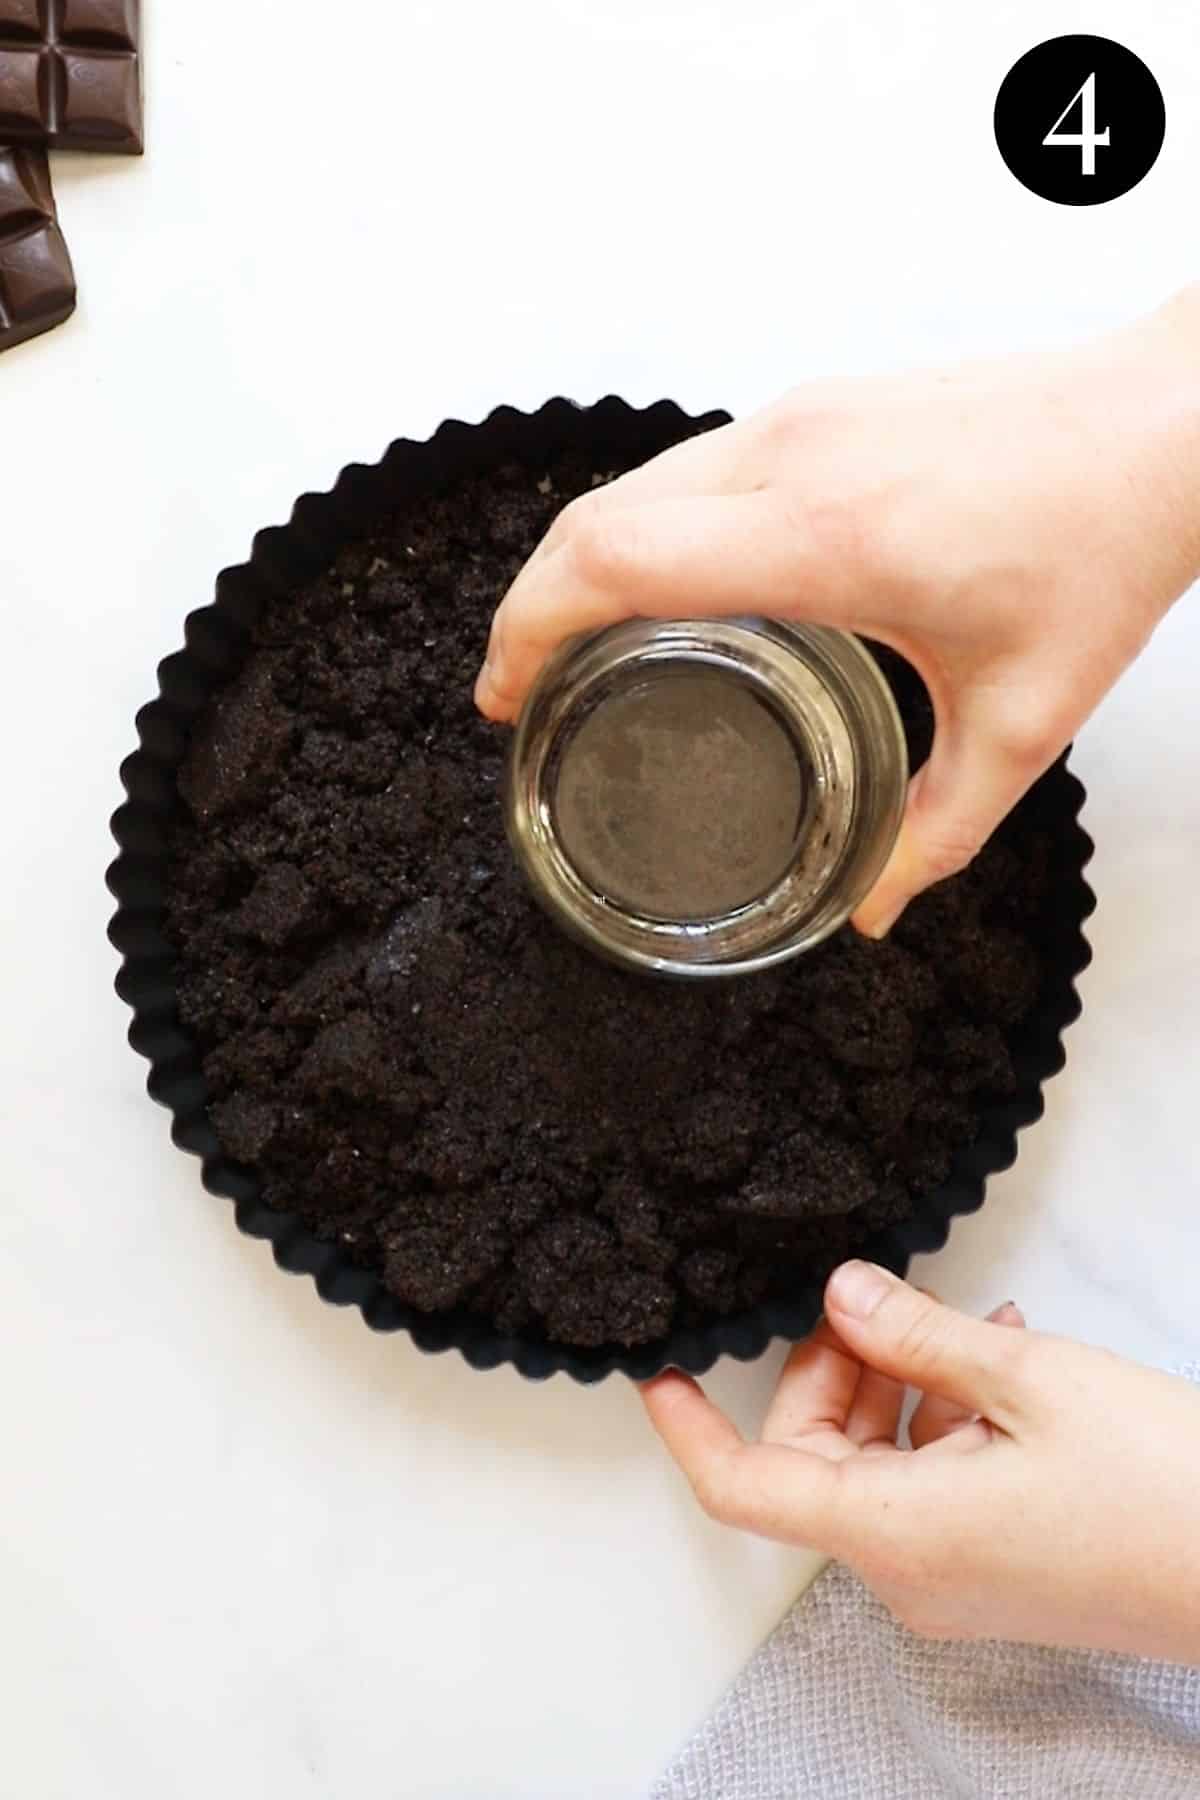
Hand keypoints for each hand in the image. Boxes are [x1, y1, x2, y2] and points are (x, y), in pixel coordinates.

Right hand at [476, 287, 1199, 933]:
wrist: (1165, 421)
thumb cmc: (1100, 545)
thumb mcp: (1024, 722)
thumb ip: (937, 833)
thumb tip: (871, 911)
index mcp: (824, 540)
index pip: (612, 560)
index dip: (527, 626)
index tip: (501, 693)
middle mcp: (791, 460)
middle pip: (593, 518)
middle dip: (528, 602)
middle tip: (517, 687)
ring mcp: (800, 418)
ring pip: (633, 482)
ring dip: (580, 559)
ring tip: (572, 643)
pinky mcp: (818, 404)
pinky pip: (687, 463)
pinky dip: (639, 525)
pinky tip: (660, 586)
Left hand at [642, 1263, 1199, 1659]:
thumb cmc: (1157, 1485)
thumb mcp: (1026, 1380)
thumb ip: (916, 1334)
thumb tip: (840, 1294)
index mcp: (894, 1533)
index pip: (744, 1486)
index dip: (688, 1427)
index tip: (658, 1372)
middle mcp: (908, 1572)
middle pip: (812, 1462)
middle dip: (830, 1371)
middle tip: (872, 1302)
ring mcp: (953, 1582)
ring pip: (873, 1469)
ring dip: (897, 1388)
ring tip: (964, 1326)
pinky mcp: (996, 1574)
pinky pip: (929, 1489)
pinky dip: (942, 1422)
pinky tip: (997, 1363)